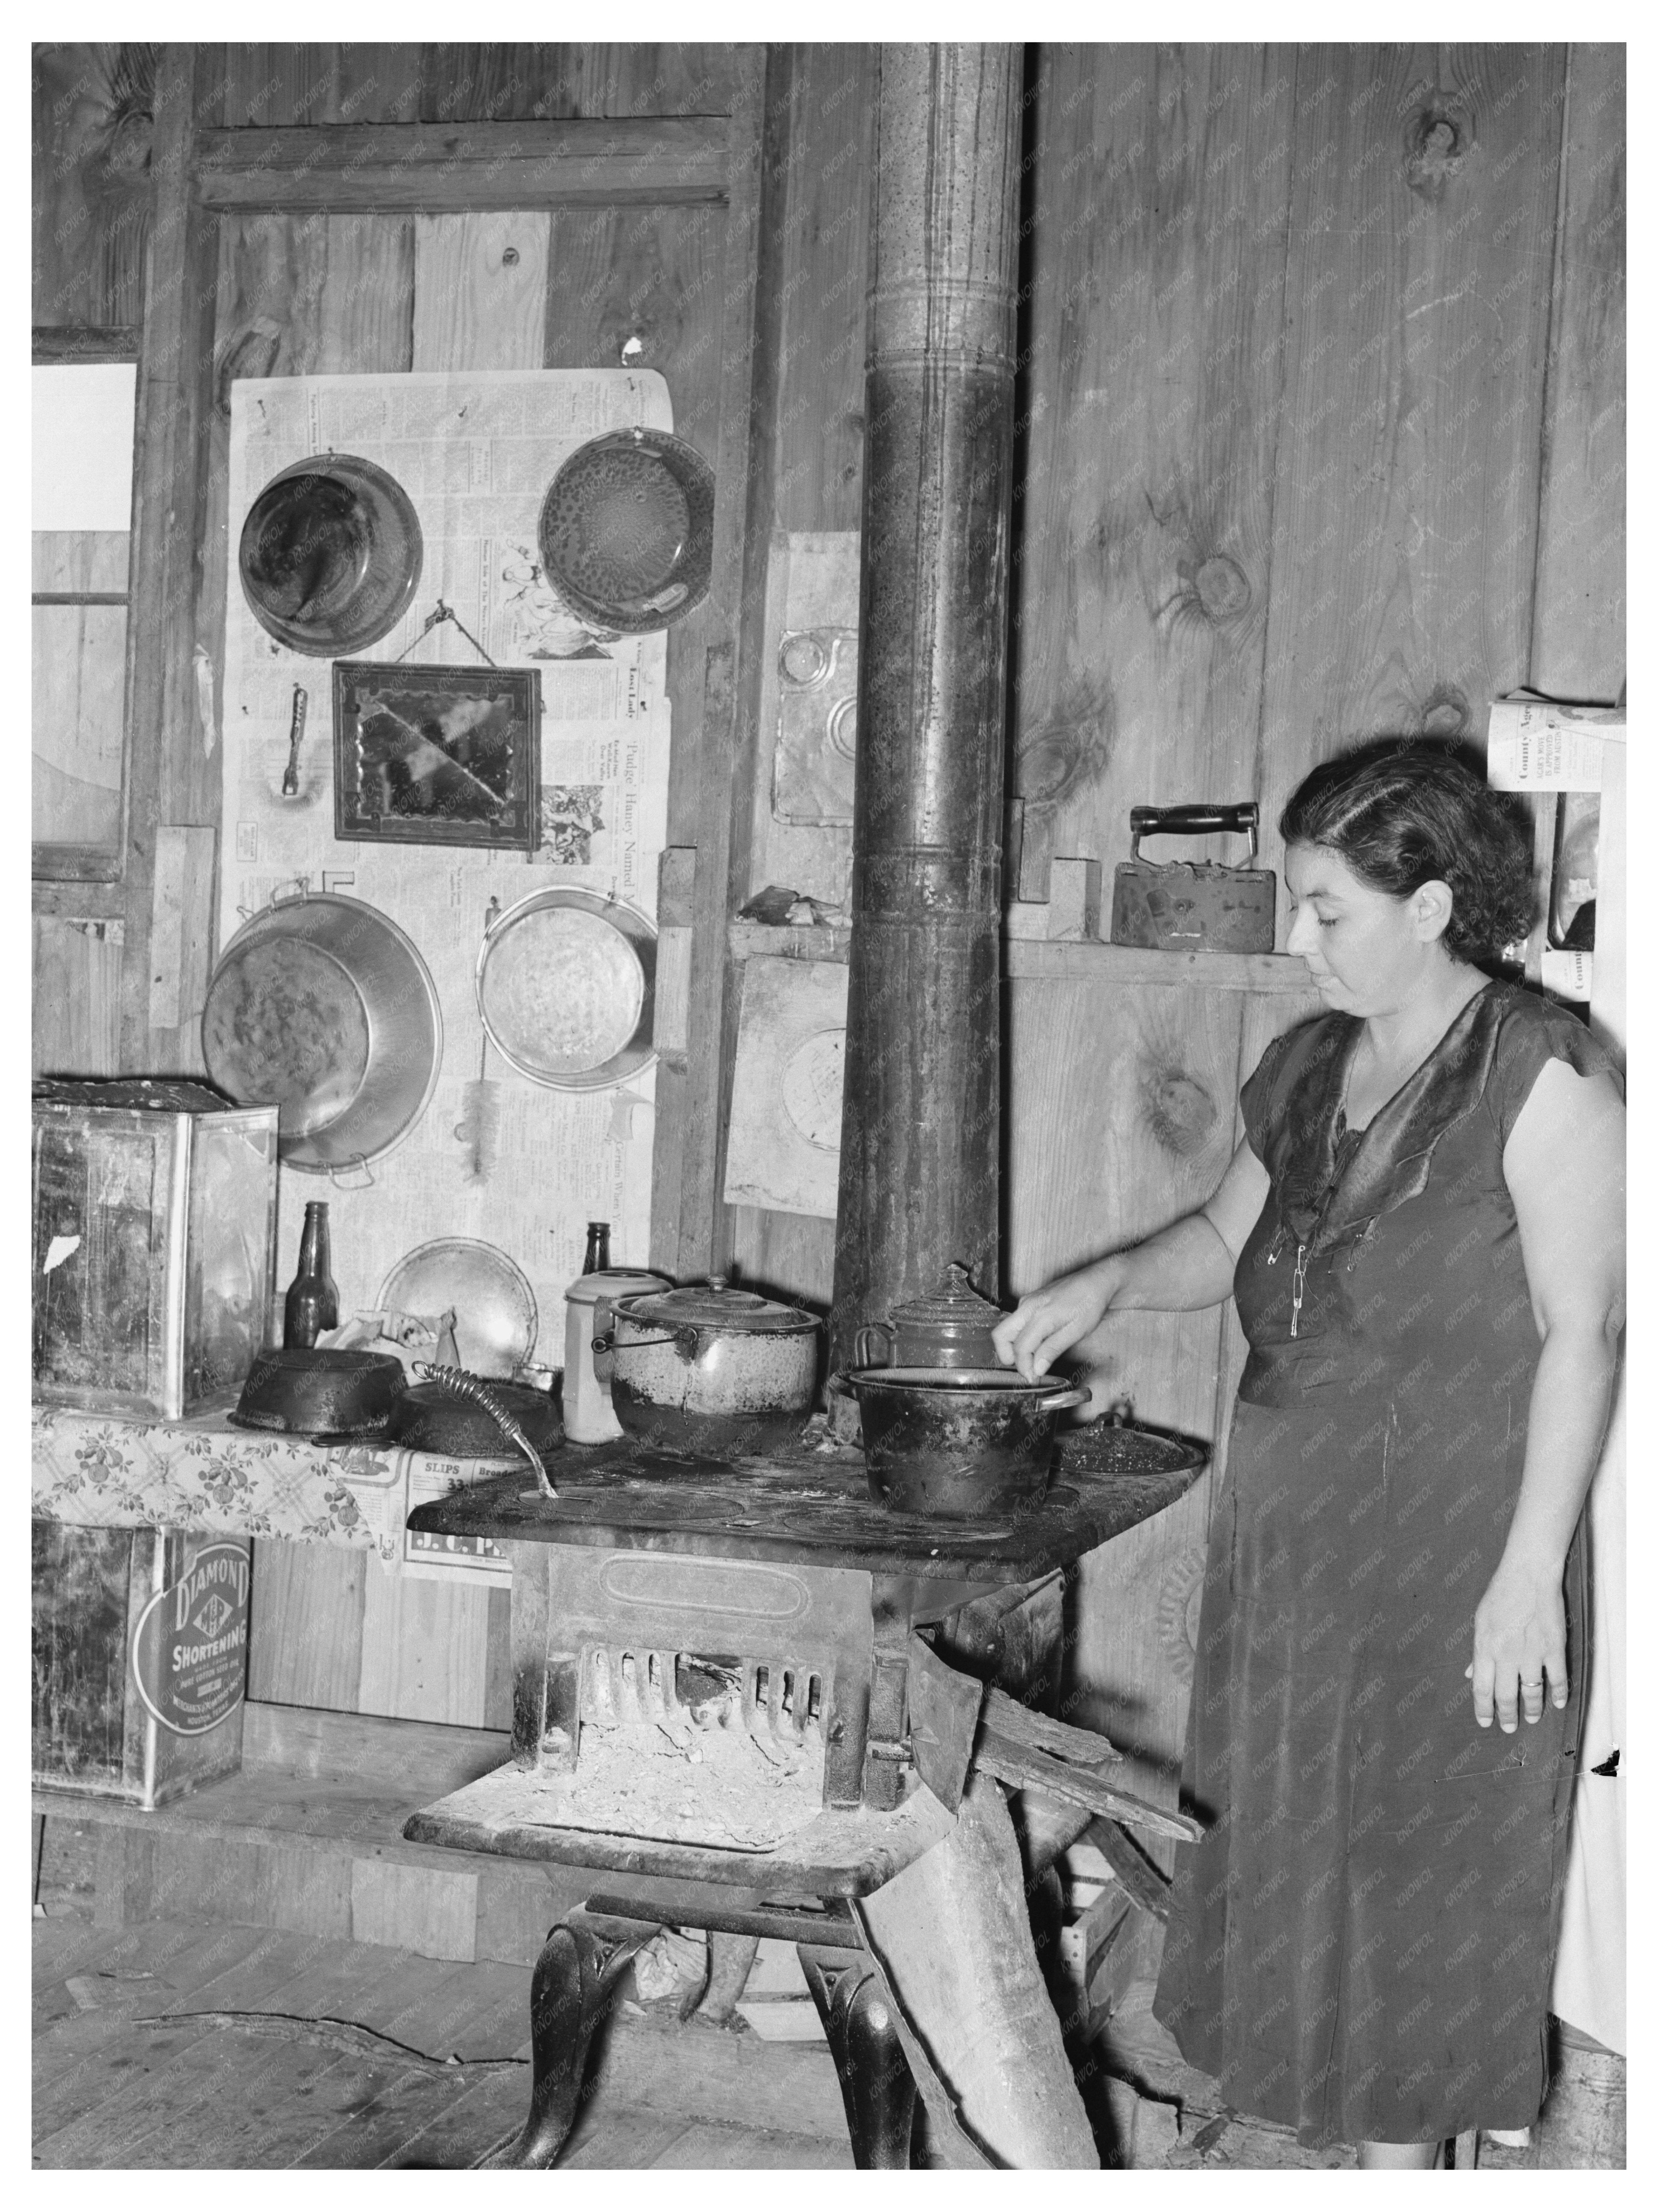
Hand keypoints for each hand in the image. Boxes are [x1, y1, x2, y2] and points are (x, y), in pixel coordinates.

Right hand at [990, 1261, 1121, 1380]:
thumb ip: (1053, 1349)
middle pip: (1000, 1335)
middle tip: (1027, 1369)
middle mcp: (1028, 1306)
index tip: (1032, 1378)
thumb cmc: (1090, 1303)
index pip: (1020, 1347)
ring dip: (1014, 1347)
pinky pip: (1016, 1322)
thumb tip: (1037, 1368)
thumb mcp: (1076, 1331)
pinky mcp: (1029, 1301)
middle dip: (1008, 1356)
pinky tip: (1038, 1343)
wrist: (1097, 1281)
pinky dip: (1021, 1337)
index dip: (1024, 1367)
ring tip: (1034, 1358)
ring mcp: (1026, 1302)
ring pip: (1006, 1329)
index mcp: (1041, 1314)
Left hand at [1466, 1558, 1567, 1732]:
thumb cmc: (1500, 1595)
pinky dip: (1559, 1693)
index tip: (1485, 1722)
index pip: (1481, 1688)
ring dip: (1533, 1709)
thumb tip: (1471, 1675)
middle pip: (1506, 1696)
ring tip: (1532, 1719)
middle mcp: (1507, 1655)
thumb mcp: (1480, 1621)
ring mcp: (1532, 1653)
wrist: (1528, 1575)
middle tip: (1508, 1728)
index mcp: (1485, 1648)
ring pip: (1532, 1692)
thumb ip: (1478, 1651)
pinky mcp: (1554, 1648)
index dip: (1483, 1709)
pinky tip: (1558, 1703)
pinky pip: (1558, 1678)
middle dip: (1506, 1716)